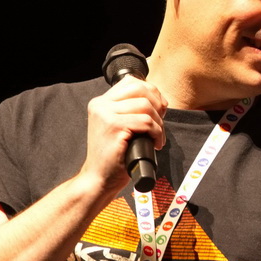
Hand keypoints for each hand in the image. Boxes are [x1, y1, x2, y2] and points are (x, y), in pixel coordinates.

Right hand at [81, 76, 167, 193]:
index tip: (159, 110)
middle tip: (160, 123)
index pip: (131, 82)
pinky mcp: (113, 127)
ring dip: (158, 122)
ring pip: (145, 106)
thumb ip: (131, 111)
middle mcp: (100, 105)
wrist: (100, 178)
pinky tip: (155, 144)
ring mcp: (105, 114)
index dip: (151, 93)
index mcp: (101, 102)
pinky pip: (145, 121)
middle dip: (157, 104)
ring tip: (157, 137)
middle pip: (140, 89)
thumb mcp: (119, 126)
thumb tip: (159, 100)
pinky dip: (156, 132)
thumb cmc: (114, 156)